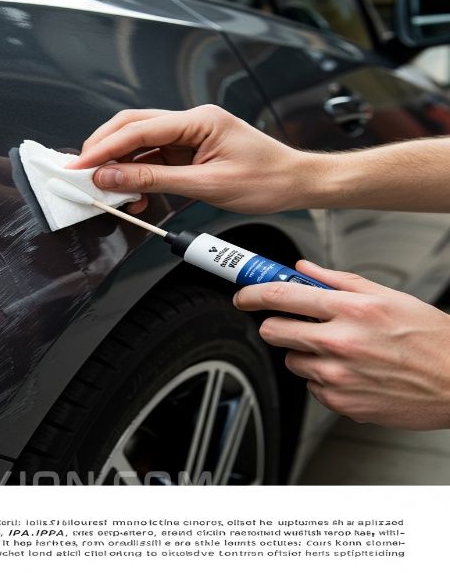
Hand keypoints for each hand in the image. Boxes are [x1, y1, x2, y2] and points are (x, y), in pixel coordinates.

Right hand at [66, 105, 326, 213]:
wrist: (295, 184)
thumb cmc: (266, 180)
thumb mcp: (206, 186)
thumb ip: (154, 180)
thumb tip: (113, 177)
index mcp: (198, 120)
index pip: (139, 129)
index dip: (105, 148)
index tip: (81, 166)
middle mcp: (191, 121)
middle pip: (133, 126)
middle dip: (103, 148)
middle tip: (80, 172)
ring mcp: (190, 135)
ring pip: (140, 143)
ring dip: (118, 164)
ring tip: (103, 188)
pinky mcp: (190, 151)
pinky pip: (154, 158)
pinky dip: (138, 175)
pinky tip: (131, 193)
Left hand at [234, 261, 449, 429]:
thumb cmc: (430, 339)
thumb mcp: (386, 296)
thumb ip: (337, 281)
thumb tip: (303, 269)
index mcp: (351, 310)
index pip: (281, 296)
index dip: (252, 294)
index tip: (243, 296)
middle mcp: (340, 343)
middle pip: (273, 331)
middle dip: (278, 325)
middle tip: (294, 324)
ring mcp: (338, 376)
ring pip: (292, 361)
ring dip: (305, 354)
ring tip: (340, 351)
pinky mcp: (341, 402)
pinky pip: (312, 387)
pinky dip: (323, 379)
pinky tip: (351, 372)